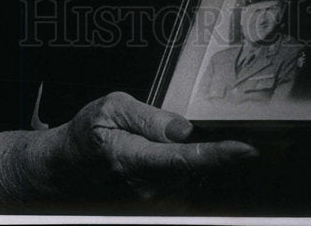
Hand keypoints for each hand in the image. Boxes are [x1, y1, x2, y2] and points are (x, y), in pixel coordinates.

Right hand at [58, 91, 257, 198]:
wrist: (64, 167)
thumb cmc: (86, 135)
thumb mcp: (111, 108)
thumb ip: (150, 118)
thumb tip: (184, 129)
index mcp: (133, 159)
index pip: (184, 159)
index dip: (217, 155)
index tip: (245, 150)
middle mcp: (145, 187)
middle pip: (192, 166)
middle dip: (201, 146)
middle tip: (179, 128)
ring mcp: (148, 198)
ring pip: (186, 173)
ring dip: (186, 155)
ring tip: (154, 139)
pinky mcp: (151, 201)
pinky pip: (177, 179)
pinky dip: (178, 164)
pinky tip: (160, 153)